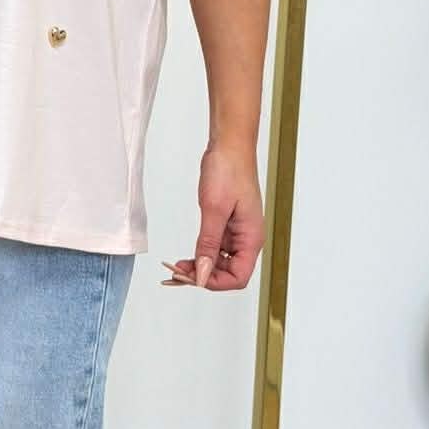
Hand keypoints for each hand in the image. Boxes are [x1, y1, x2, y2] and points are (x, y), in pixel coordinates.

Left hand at [161, 142, 264, 291]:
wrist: (229, 146)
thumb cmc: (228, 170)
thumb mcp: (214, 209)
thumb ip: (208, 244)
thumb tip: (203, 274)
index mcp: (251, 238)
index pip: (238, 277)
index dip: (214, 282)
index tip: (191, 277)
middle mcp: (247, 239)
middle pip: (228, 273)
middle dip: (203, 277)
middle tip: (177, 273)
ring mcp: (238, 233)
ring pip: (220, 263)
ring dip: (200, 268)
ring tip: (177, 266)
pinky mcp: (228, 225)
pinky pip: (215, 249)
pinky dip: (201, 255)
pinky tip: (186, 256)